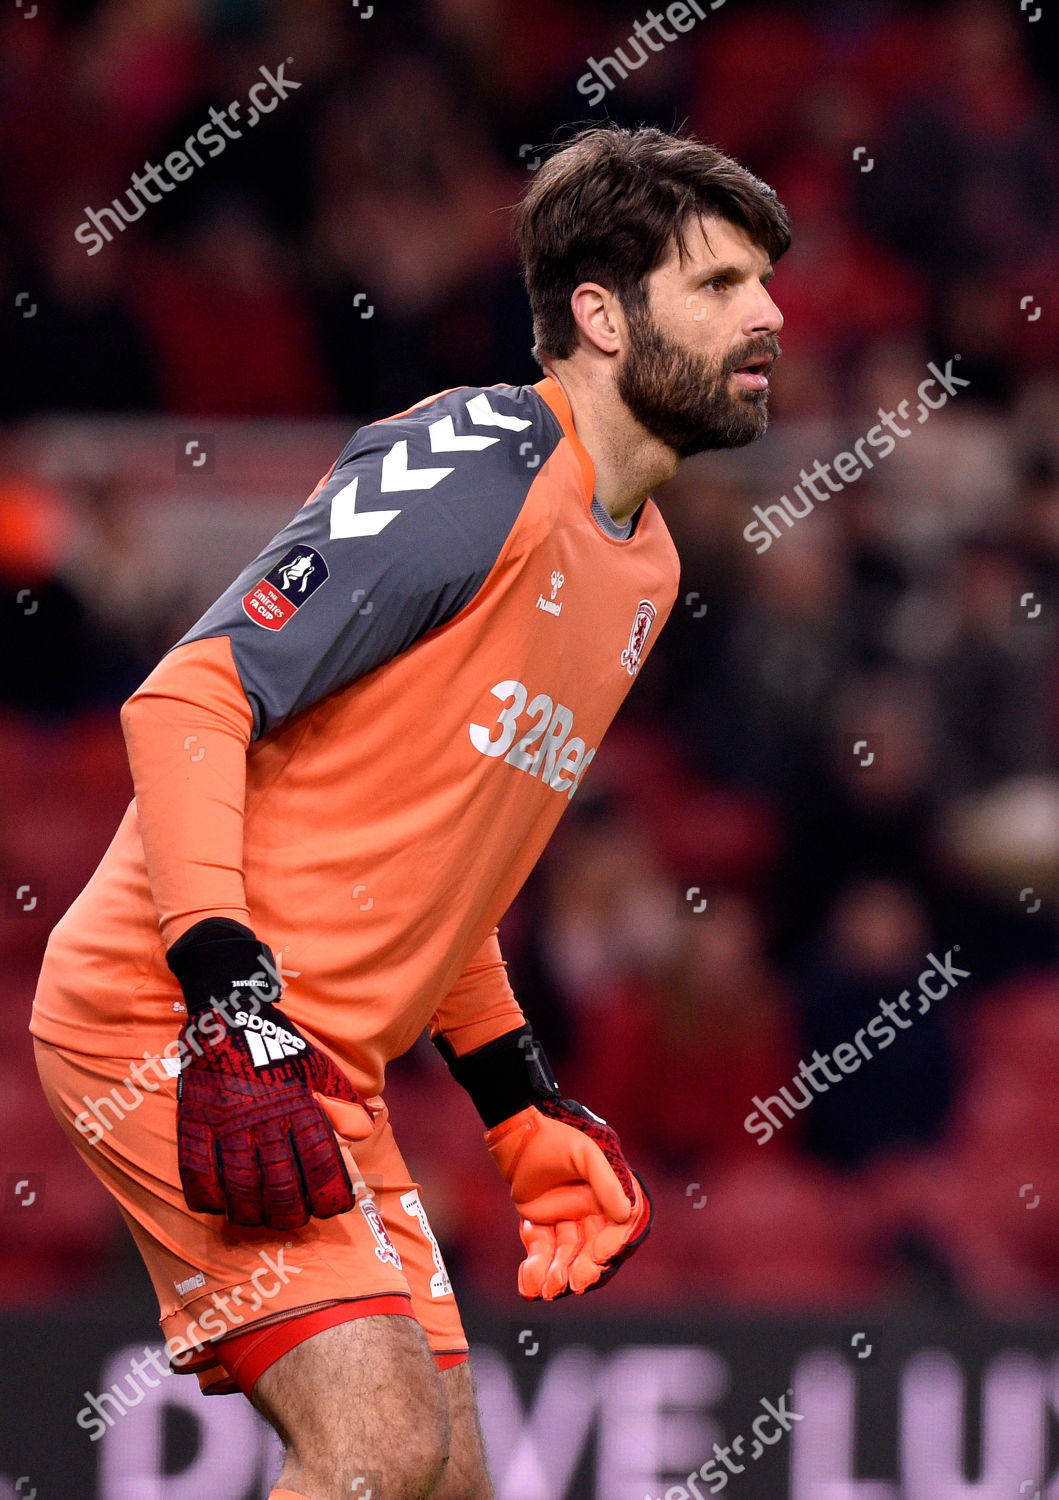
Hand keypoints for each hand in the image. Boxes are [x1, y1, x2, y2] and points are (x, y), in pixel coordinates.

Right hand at [168, 920, 373, 1228]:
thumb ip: (338, 1099)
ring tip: (257, 1220)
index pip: (321, 1163)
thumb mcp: (314, 1064)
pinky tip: (216, 1205)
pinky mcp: (194, 1120)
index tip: (334, 1208)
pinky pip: (195, 1171)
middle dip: (290, 1214)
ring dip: (250, 1213)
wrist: (226, 1007)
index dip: (331, 1195)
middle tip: (293, 1221)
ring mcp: (226, 1121)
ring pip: (239, 1187)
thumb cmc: (275, 1041)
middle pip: (280, 1186)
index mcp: (298, 1104)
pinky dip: (205, 1196)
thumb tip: (363, 1130)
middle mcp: (264, 1118)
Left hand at [486, 1097, 651, 1299]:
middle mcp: (593, 1209)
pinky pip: (542, 1250)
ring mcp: (567, 1217)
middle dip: (582, 1269)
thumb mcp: (584, 1153)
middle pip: (593, 1249)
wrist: (515, 1131)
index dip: (609, 1248)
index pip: (618, 1231)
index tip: (597, 1259)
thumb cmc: (555, 1135)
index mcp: (611, 1194)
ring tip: (545, 1290)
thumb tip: (627, 1214)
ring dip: (557, 1273)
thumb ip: (606, 1182)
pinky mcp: (541, 1222)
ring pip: (567, 1254)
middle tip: (571, 1284)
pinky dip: (535, 1268)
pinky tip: (528, 1287)